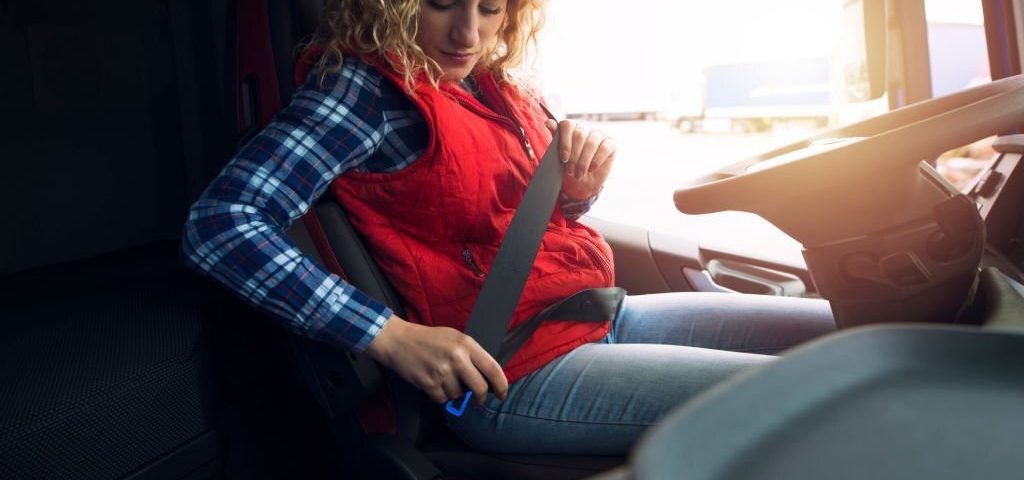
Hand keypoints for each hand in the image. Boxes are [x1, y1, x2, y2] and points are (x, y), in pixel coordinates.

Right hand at [365, 315, 508, 404]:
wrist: (398, 341)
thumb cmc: (428, 339)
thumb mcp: (454, 337)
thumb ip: (472, 354)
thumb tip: (488, 377)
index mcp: (466, 344)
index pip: (492, 368)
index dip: (501, 385)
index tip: (502, 394)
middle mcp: (456, 357)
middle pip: (480, 388)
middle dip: (480, 397)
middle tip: (477, 398)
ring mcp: (442, 371)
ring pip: (459, 396)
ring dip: (454, 393)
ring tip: (444, 379)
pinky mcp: (429, 383)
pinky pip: (443, 400)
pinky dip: (440, 396)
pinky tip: (434, 383)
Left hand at [545, 119, 615, 200]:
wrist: (583, 184)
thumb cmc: (569, 169)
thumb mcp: (559, 157)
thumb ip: (555, 139)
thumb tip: (548, 122)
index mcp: (571, 128)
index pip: (567, 125)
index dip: (565, 142)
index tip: (563, 158)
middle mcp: (585, 128)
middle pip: (579, 135)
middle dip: (574, 156)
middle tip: (571, 171)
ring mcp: (599, 134)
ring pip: (591, 142)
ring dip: (584, 161)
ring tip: (579, 174)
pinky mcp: (611, 143)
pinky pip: (604, 148)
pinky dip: (596, 160)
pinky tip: (591, 169)